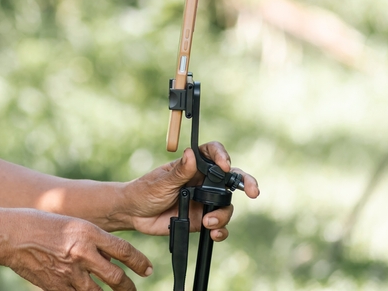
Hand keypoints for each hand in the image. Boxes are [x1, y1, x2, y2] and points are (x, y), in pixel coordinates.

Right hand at [2, 211, 152, 290]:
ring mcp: (70, 273)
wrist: (12, 236)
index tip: (148, 269)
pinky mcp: (57, 287)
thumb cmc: (40, 224)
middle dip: (128, 287)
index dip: (140, 262)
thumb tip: (110, 257)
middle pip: (116, 277)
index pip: (124, 250)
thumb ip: (92, 240)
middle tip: (132, 289)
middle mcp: (82, 253)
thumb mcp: (71, 224)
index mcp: (87, 232)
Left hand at [124, 142, 259, 241]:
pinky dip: (221, 230)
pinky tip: (214, 233)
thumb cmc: (144, 191)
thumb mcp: (161, 182)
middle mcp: (201, 182)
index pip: (212, 154)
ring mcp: (203, 201)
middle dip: (246, 183)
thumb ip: (179, 172)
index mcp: (191, 166)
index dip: (222, 156)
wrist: (134, 214)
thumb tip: (191, 154)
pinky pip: (219, 224)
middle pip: (230, 179)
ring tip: (208, 222)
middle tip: (253, 191)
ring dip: (223, 215)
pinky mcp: (201, 219)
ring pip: (226, 205)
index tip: (224, 165)